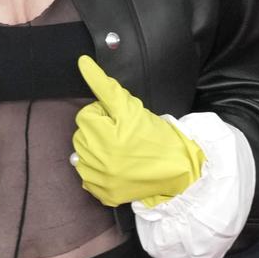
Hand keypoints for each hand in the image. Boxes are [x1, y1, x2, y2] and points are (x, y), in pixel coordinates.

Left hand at [70, 57, 204, 207]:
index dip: (103, 115)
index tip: (120, 121)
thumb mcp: (132, 108)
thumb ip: (105, 86)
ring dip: (95, 151)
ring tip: (117, 151)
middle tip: (121, 135)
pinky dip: (97, 172)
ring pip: (80, 157)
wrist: (178, 170)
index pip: (85, 116)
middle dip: (97, 132)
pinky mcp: (105, 195)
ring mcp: (101, 180)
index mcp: (106, 136)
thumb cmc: (156, 136)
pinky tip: (115, 168)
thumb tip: (82, 63)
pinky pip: (86, 178)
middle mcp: (100, 159)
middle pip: (81, 136)